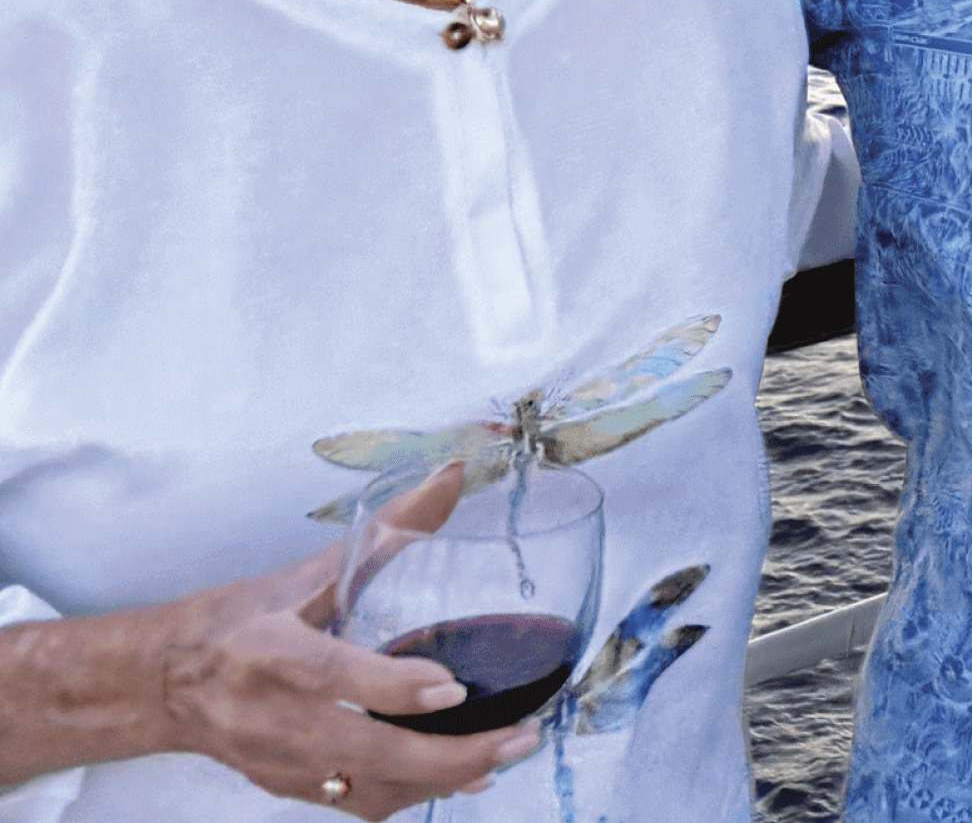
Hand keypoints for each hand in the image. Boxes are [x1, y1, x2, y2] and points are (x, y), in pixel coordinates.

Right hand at [161, 465, 539, 817]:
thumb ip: (385, 529)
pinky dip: (411, 794)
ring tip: (505, 754)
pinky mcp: (284, 789)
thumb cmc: (238, 618)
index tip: (453, 688)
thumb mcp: (303, 571)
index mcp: (269, 650)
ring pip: (368, 790)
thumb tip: (453, 475)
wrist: (161, 684)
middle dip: (449, 756)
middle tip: (517, 737)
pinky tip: (461, 778)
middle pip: (365, 752)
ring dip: (442, 782)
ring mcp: (277, 762)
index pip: (332, 675)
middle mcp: (271, 715)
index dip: (394, 688)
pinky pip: (355, 803)